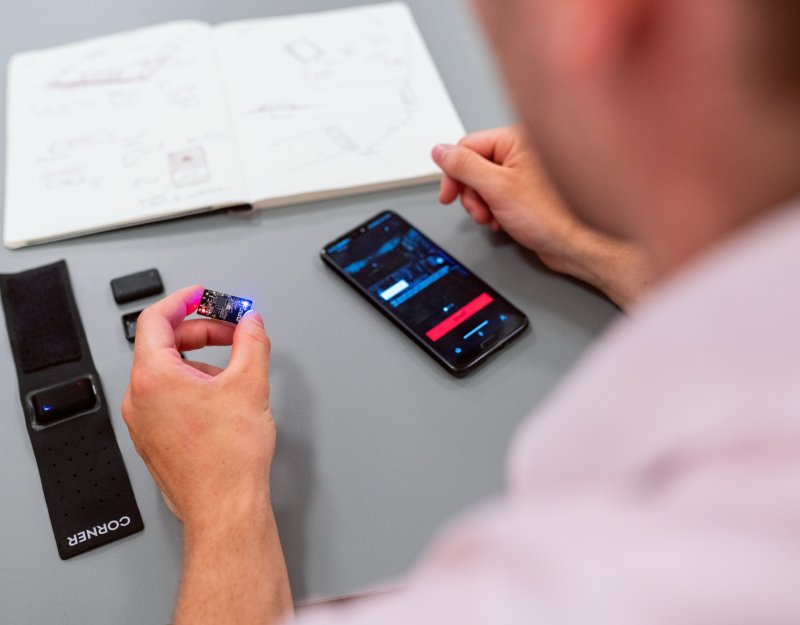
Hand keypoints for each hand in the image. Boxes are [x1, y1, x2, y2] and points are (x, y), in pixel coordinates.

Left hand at [122, 286, 292, 624]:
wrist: (225, 507)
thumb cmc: (228, 459)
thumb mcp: (249, 385)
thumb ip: (251, 342)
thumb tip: (250, 323)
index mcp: (153, 378)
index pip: (156, 319)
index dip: (184, 300)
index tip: (204, 295)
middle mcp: (139, 398)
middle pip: (163, 343)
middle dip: (201, 331)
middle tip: (233, 330)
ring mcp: (143, 422)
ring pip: (167, 372)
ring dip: (200, 359)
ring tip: (235, 369)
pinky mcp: (154, 439)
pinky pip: (167, 397)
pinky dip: (193, 384)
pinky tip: (223, 397)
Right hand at [432, 126, 650, 309]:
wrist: (576, 245)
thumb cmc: (552, 215)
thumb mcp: (497, 187)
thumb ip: (464, 166)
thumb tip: (440, 151)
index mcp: (517, 139)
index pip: (468, 147)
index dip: (454, 172)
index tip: (448, 194)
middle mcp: (522, 152)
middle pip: (474, 168)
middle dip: (471, 194)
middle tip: (480, 211)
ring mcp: (523, 174)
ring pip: (483, 186)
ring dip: (482, 206)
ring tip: (494, 218)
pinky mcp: (525, 194)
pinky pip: (496, 198)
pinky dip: (494, 213)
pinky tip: (504, 222)